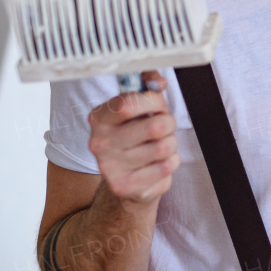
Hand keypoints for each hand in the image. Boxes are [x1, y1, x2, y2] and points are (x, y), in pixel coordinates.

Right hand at [88, 71, 179, 203]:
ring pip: (164, 146)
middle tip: (162, 127)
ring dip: (171, 143)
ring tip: (160, 145)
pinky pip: (166, 166)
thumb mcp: (139, 105)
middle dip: (168, 123)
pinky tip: (158, 162)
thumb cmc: (136, 134)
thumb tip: (157, 83)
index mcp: (99, 118)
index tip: (157, 105)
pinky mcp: (125, 186)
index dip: (154, 101)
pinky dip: (171, 161)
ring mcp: (110, 167)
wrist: (128, 177)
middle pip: (156, 126)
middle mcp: (99, 143)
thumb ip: (148, 85)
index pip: (129, 103)